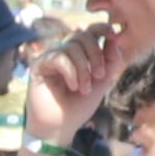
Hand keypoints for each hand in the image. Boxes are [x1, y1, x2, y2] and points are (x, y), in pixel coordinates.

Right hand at [21, 23, 121, 143]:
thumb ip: (111, 60)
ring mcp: (51, 58)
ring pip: (72, 46)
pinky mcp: (39, 65)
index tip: (113, 35)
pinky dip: (71, 71)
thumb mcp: (102, 82)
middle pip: (82, 35)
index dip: (102, 28)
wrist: (60, 127)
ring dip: (83, 68)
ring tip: (84, 89)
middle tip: (100, 76)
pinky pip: (59, 57)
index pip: (90, 31)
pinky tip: (73, 87)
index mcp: (80, 54)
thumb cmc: (79, 106)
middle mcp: (65, 52)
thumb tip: (115, 38)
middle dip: (96, 54)